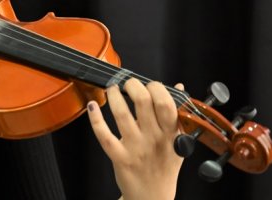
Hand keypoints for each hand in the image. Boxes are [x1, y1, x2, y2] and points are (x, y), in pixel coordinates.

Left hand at [87, 78, 183, 199]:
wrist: (153, 197)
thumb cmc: (164, 167)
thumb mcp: (178, 141)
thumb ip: (178, 114)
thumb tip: (179, 87)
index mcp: (170, 133)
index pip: (166, 102)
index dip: (156, 87)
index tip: (149, 84)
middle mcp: (153, 138)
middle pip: (143, 102)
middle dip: (133, 85)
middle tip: (127, 83)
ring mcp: (135, 148)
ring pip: (122, 114)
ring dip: (114, 96)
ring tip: (111, 89)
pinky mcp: (119, 157)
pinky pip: (105, 136)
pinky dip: (96, 119)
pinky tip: (93, 106)